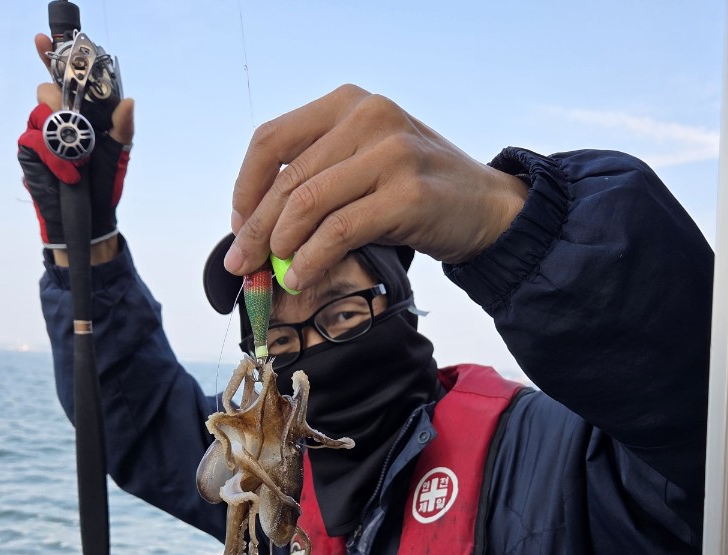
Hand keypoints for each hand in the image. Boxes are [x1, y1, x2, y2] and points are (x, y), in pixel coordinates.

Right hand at [18, 34, 133, 257]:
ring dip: (60, 131)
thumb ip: (124, 127)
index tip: (43, 41)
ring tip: (78, 159)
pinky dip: (54, 156)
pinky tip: (69, 173)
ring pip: (39, 111)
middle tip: (74, 120)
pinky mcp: (30, 151)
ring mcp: (42, 134)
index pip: (64, 79)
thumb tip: (129, 101)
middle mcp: (60, 119)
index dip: (52, 58)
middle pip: (48, 89)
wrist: (90, 218)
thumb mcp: (120, 154)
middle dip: (61, 100)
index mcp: (82, 114)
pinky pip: (35, 139)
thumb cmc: (106, 185)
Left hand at [225, 84, 527, 290]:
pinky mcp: (407, 195)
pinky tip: (300, 278)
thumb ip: (322, 176)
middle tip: (240, 264)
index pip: (272, 139)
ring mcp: (391, 153)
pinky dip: (311, 259)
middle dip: (255, 228)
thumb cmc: (420, 190)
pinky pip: (339, 231)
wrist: (488, 208)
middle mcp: (369, 117)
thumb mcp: (368, 163)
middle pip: (287, 178)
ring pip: (308, 203)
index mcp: (349, 103)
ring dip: (280, 246)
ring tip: (274, 274)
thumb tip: (258, 225)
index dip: (245, 187)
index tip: (238, 225)